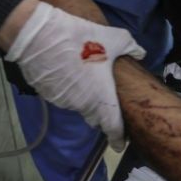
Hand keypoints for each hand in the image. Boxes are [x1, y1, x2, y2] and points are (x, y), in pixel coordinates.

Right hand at [6, 1, 145, 149]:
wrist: (40, 36)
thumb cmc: (81, 39)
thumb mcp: (113, 38)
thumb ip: (131, 47)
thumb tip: (140, 53)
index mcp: (102, 97)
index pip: (112, 127)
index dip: (117, 138)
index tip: (120, 145)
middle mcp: (82, 105)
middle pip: (95, 116)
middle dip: (102, 112)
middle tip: (105, 96)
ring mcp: (63, 101)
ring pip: (78, 106)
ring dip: (83, 97)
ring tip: (84, 77)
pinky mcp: (47, 94)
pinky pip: (62, 97)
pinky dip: (67, 90)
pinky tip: (67, 72)